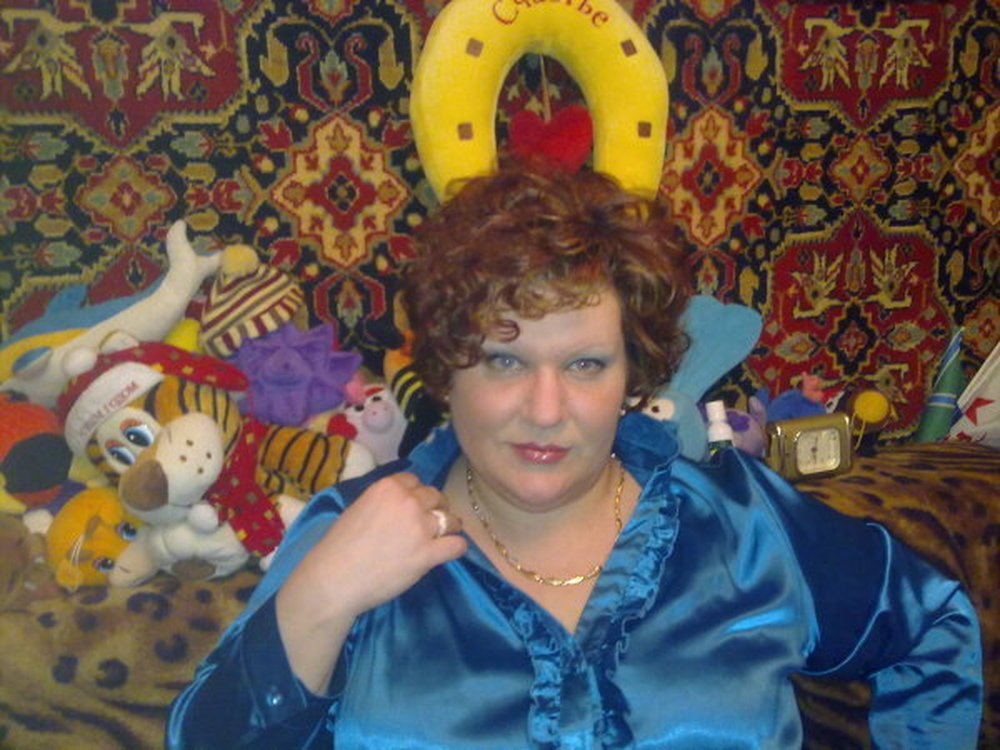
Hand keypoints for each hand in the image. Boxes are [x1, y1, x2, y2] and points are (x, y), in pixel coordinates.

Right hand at [283, 473, 466, 620]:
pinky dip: (456, 548)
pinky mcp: (428, 553)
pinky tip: (449, 552)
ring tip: (442, 538)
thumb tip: (398, 505)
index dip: (416, 494)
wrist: (334, 578)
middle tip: (430, 523)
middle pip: (436, 496)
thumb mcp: (358, 508)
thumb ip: (383, 502)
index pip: (415, 481)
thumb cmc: (338, 546)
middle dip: (435, 508)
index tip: (414, 506)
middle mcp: (408, 501)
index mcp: (388, 487)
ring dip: (449, 528)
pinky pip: (456, 545)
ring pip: (451, 519)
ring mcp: (420, 527)